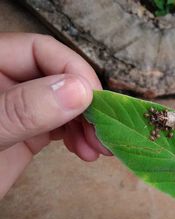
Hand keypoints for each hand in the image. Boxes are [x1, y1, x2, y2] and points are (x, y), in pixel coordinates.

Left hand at [0, 33, 109, 198]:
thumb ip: (23, 110)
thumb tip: (78, 91)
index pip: (39, 50)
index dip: (71, 70)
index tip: (92, 100)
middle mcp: (6, 84)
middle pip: (59, 78)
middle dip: (86, 104)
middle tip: (104, 130)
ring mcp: (19, 109)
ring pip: (65, 104)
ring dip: (88, 125)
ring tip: (100, 148)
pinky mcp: (28, 132)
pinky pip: (62, 126)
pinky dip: (79, 137)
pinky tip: (87, 151)